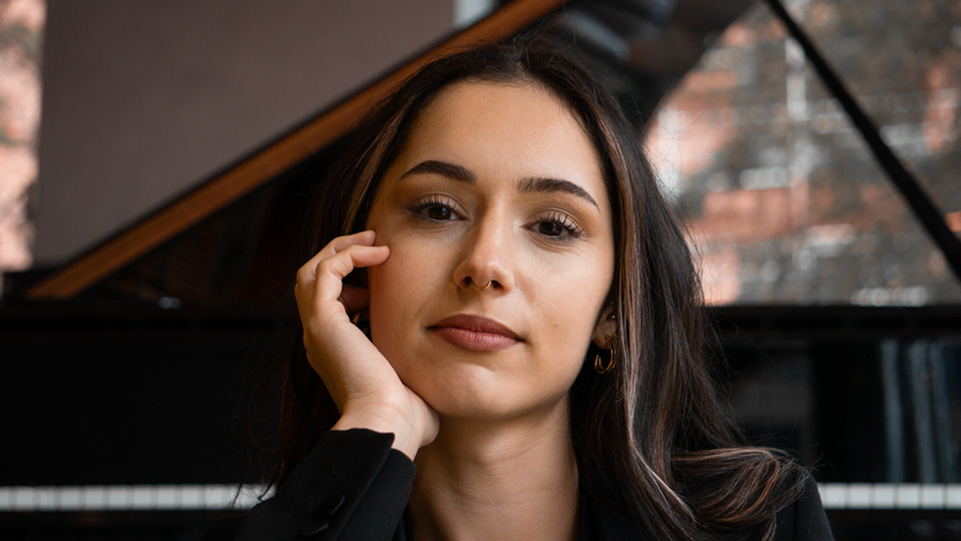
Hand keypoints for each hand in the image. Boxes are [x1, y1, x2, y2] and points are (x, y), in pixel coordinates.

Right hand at [294, 230, 437, 457]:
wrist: (389, 426)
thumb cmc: (408, 417)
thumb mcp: (410, 382)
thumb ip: (416, 369)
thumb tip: (439, 372)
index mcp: (334, 353)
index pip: (330, 304)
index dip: (354, 284)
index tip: (384, 280)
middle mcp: (320, 339)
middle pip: (313, 282)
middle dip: (341, 257)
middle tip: (374, 245)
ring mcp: (318, 329)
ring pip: (312, 270)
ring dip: (342, 249)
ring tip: (374, 240)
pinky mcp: (323, 321)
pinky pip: (327, 269)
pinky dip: (350, 253)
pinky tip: (381, 254)